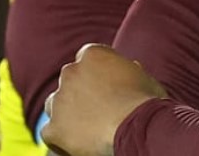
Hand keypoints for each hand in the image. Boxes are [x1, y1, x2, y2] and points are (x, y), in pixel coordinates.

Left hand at [41, 43, 167, 155]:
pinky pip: (51, 132)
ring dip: (68, 113)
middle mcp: (70, 73)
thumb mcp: (144, 78)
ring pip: (56, 105)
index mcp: (93, 55)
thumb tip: (129, 69)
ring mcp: (58, 101)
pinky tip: (82, 143)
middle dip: (80, 92)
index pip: (87, 59)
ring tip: (90, 127)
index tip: (106, 86)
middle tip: (99, 108)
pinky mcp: (52, 128)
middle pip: (70, 80)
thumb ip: (128, 71)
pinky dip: (63, 138)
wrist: (138, 129)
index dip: (97, 73)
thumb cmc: (146, 103)